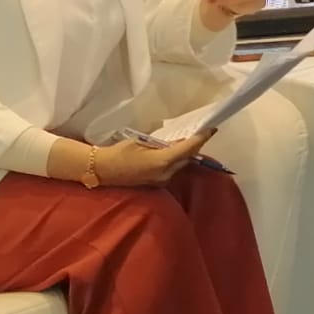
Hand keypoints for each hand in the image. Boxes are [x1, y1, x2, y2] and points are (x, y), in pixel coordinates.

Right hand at [94, 130, 214, 186]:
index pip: (188, 149)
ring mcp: (161, 180)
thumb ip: (162, 144)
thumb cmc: (120, 152)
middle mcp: (165, 173)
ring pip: (181, 164)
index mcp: (162, 161)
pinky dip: (177, 160)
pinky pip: (173, 169)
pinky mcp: (157, 183)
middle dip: (196, 145)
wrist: (102, 170)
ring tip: (192, 139)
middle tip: (203, 132)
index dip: (201, 139)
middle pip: (187, 158)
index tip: (211, 129)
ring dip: (187, 153)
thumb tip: (178, 141)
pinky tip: (177, 151)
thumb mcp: (142, 143)